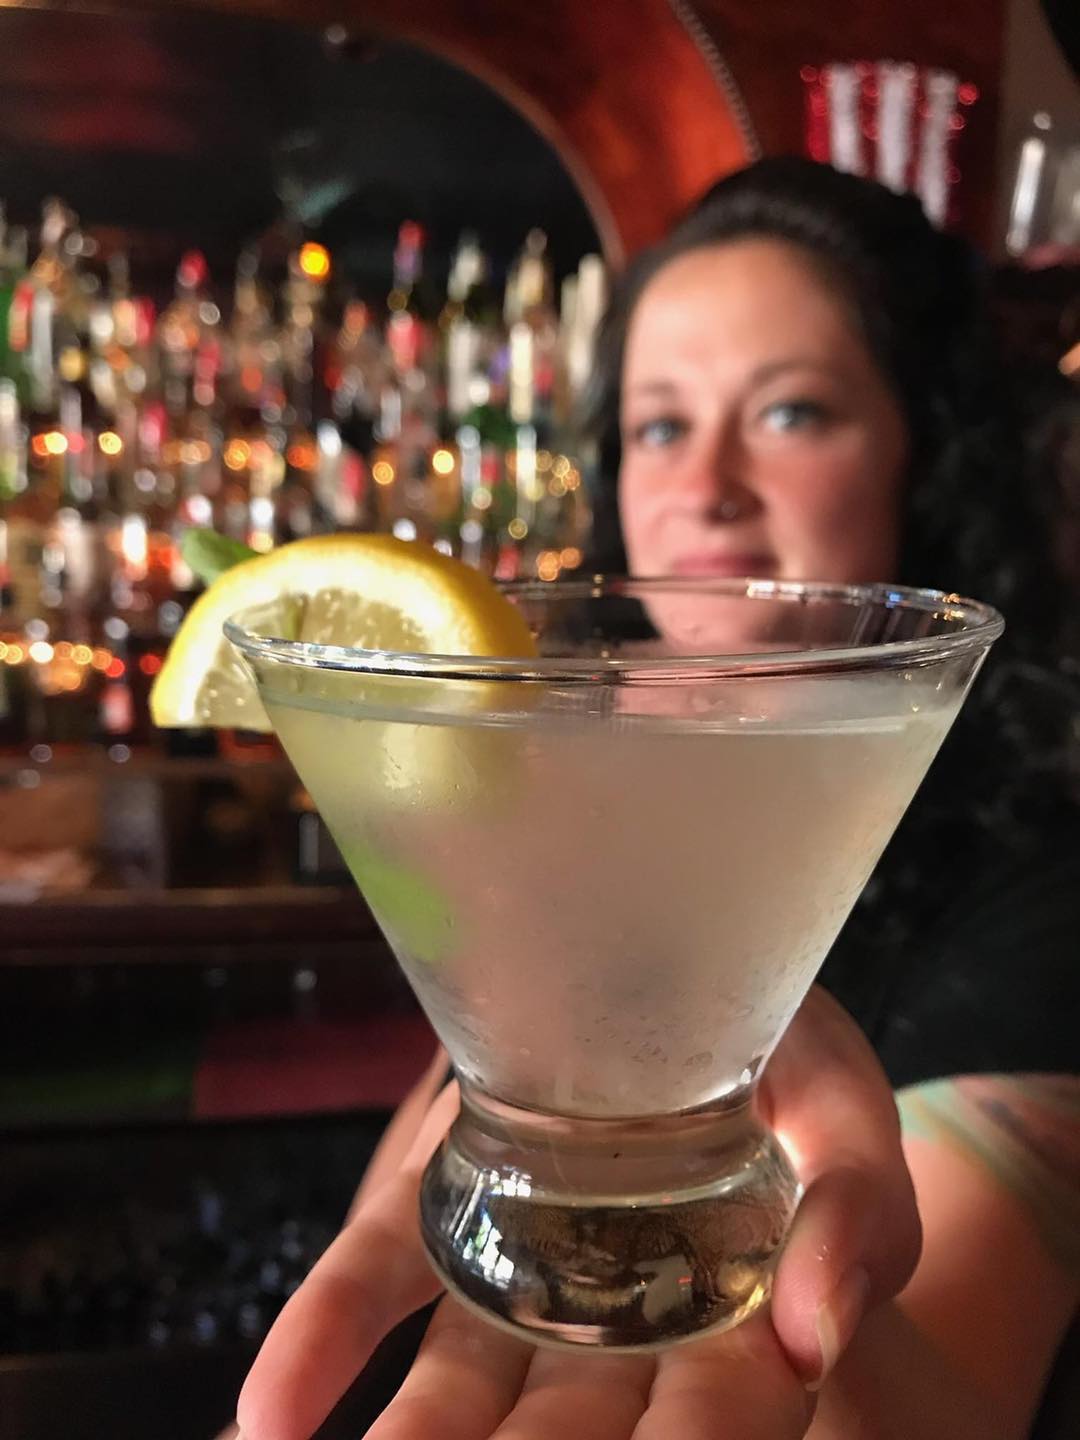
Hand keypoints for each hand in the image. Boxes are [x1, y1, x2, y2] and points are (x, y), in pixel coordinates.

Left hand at [236, 988, 919, 1439]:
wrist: (685, 956)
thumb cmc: (787, 1050)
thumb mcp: (846, 1116)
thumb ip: (854, 1214)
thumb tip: (817, 1334)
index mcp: (729, 1323)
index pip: (705, 1425)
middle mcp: (612, 1319)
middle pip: (559, 1436)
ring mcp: (515, 1265)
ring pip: (454, 1388)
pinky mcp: (438, 1203)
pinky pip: (375, 1280)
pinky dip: (321, 1343)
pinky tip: (269, 1415)